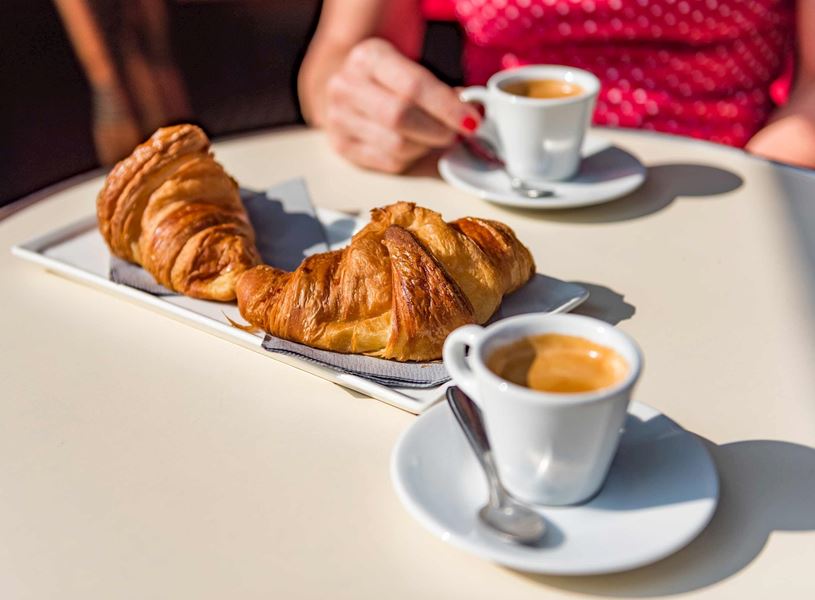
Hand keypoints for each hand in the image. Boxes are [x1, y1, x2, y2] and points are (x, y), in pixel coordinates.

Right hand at [321, 38, 480, 172]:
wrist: (349, 88)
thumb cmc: (389, 79)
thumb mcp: (411, 67)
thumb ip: (439, 88)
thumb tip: (472, 112)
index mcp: (368, 57)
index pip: (413, 86)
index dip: (447, 107)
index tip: (471, 121)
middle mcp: (346, 86)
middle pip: (401, 118)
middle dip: (438, 130)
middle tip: (456, 133)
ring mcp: (339, 118)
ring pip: (397, 146)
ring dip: (426, 147)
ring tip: (434, 137)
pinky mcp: (342, 146)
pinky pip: (389, 162)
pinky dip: (411, 159)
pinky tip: (415, 146)